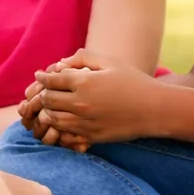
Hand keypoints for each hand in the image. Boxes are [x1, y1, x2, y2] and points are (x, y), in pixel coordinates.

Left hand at [25, 50, 156, 144]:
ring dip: (49, 110)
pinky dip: (59, 127)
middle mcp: (80, 104)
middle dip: (44, 93)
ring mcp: (84, 122)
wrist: (154, 109)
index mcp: (84, 82)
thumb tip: (61, 63)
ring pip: (53, 118)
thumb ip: (84, 58)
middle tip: (45, 90)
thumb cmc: (133, 81)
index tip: (40, 75)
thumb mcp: (110, 62)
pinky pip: (65, 134)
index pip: (52, 80)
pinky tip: (64, 120)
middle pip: (48, 100)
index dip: (43, 76)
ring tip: (53, 105)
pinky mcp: (90, 136)